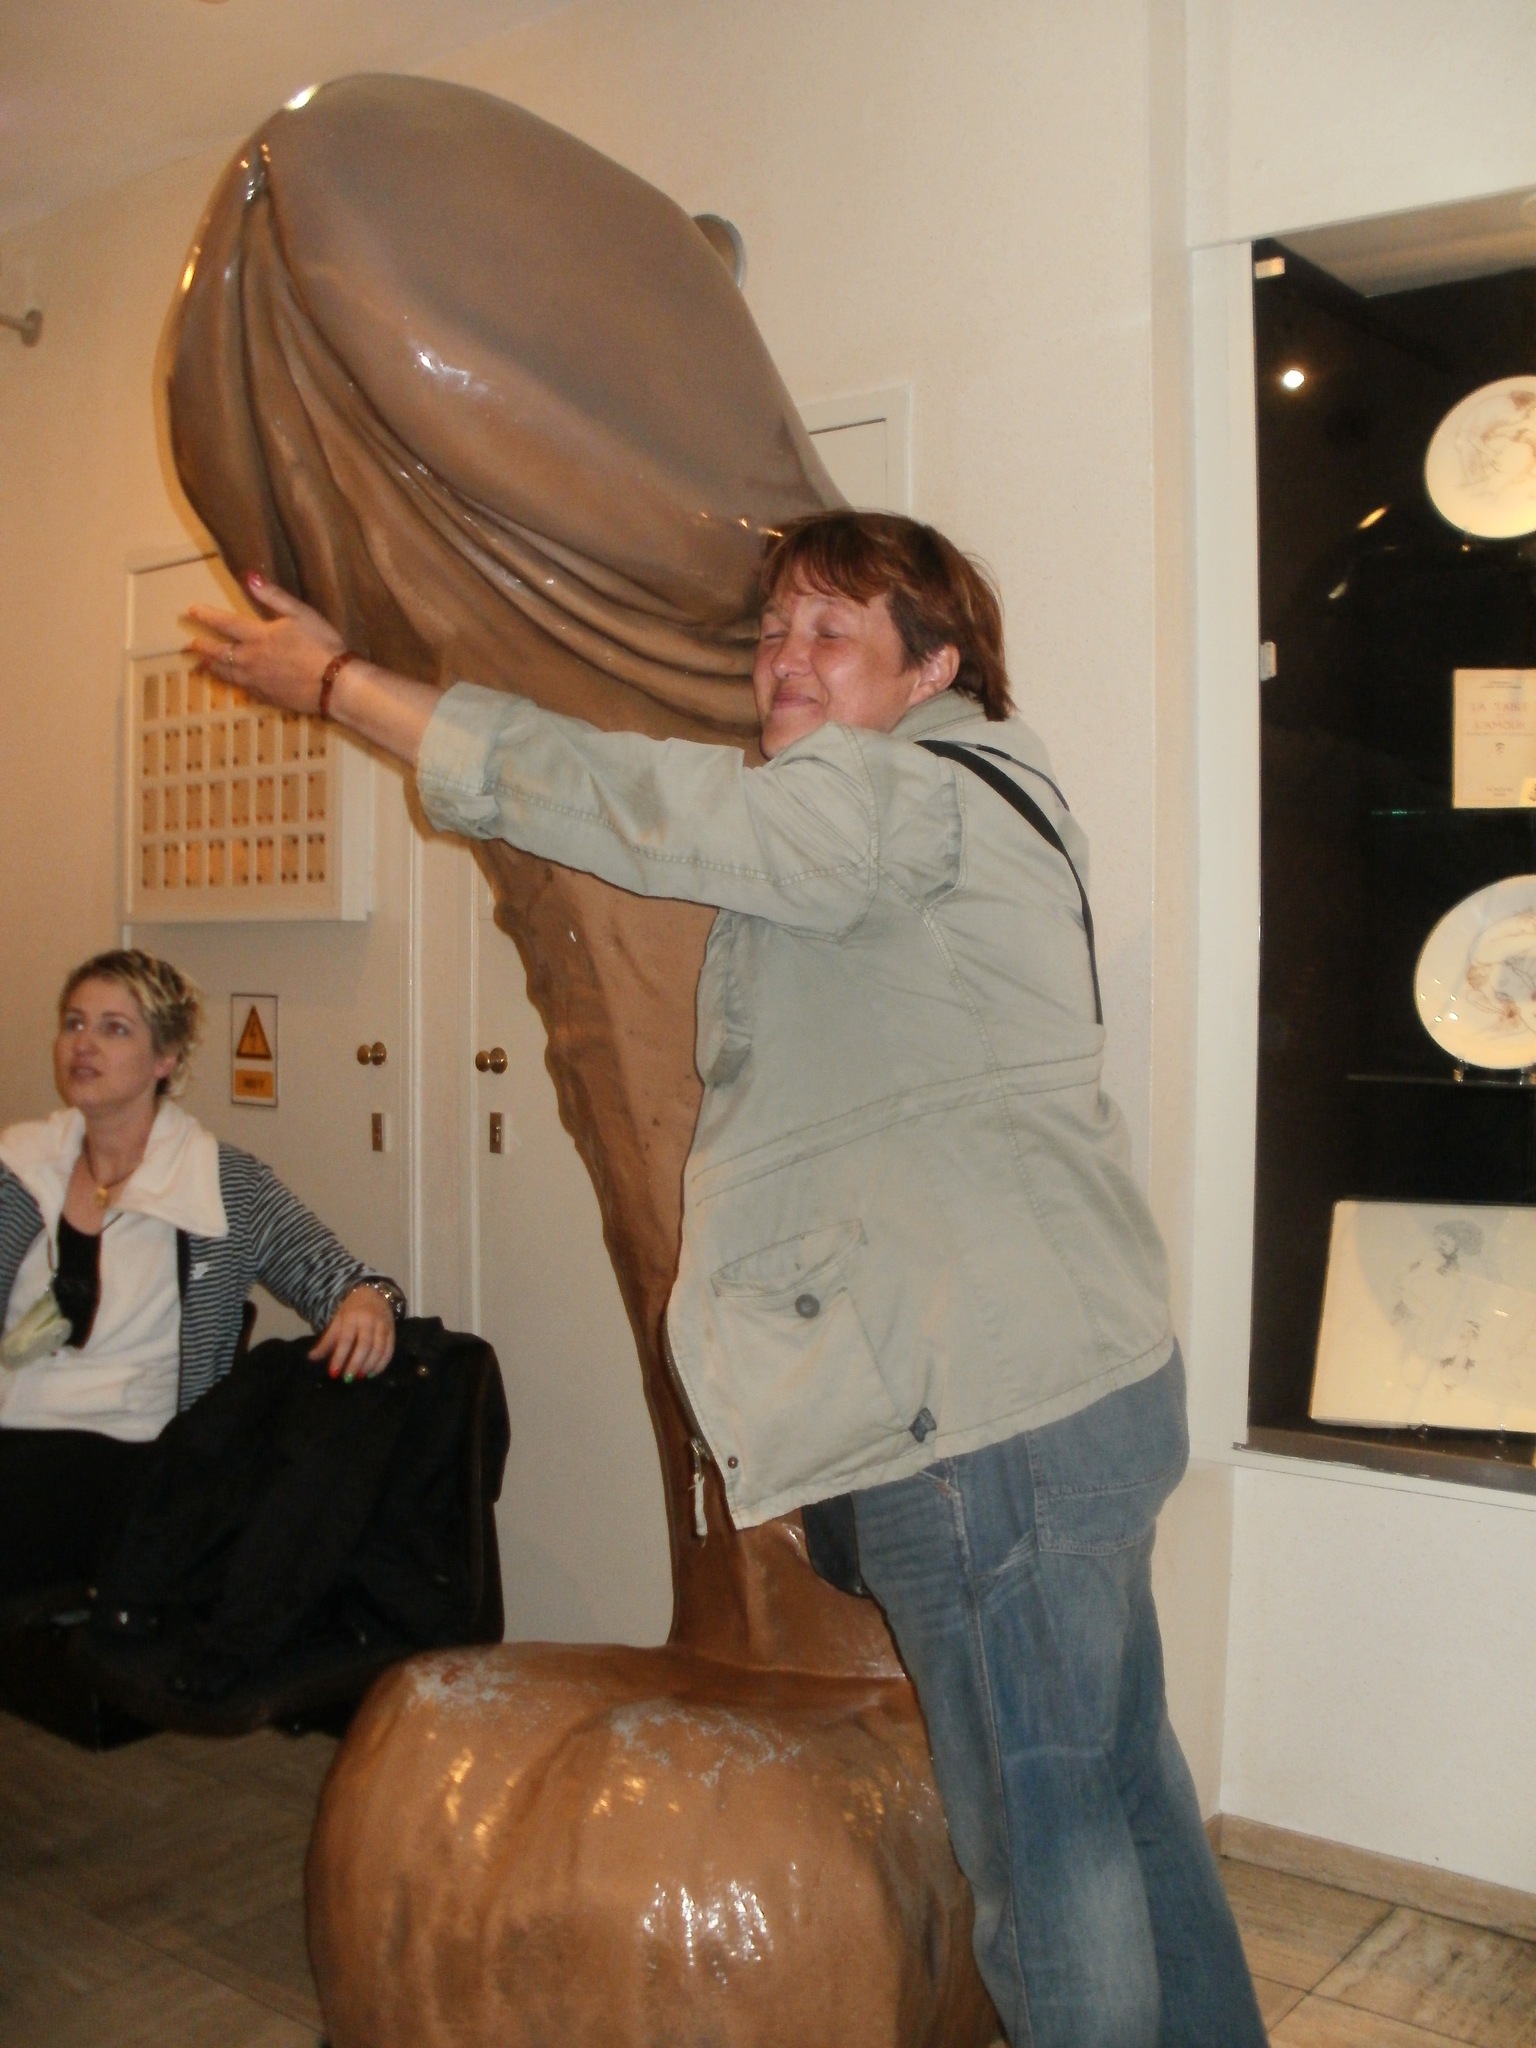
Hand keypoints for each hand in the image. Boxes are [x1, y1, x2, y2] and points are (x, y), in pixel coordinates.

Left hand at [185, 575, 343, 715]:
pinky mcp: (267, 697)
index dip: (206, 615)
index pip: (224, 623)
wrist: (335, 685)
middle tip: (190, 645)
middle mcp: (250, 659)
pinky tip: (232, 682)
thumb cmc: (321, 645)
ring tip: (203, 665)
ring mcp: (256, 681)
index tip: (191, 611)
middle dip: (202, 646)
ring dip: (212, 667)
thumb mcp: (300, 613)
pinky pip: (242, 688)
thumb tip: (249, 577)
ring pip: (226, 673)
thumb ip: (273, 596)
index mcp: (257, 636)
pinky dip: (231, 683)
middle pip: (218, 652)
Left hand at [310, 1284, 396, 1381]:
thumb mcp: (337, 1321)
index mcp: (352, 1318)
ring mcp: (383, 1326)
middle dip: (356, 1363)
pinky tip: (373, 1373)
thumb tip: (312, 1358)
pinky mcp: (392, 1331)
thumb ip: (326, 1341)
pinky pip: (389, 1350)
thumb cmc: (351, 1310)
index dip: (339, 1357)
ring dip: (369, 1365)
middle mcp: (369, 1321)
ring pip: (379, 1349)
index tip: (333, 1373)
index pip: (345, 1340)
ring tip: (360, 1376)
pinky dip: (382, 1364)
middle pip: (364, 1345)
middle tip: (348, 1378)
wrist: (373, 1293)